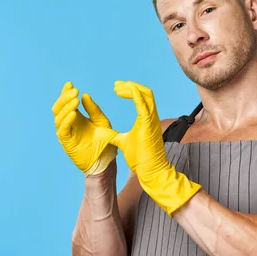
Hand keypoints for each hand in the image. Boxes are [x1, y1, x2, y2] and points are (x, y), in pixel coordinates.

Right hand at [52, 81, 116, 175]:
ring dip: (65, 107)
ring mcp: (66, 133)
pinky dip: (66, 120)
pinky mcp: (66, 142)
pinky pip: (62, 130)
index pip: (66, 102)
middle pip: (58, 107)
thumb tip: (84, 95)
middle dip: (64, 98)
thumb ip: (93, 109)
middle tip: (74, 91)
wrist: (106, 160)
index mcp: (75, 117)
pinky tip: (73, 114)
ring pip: (58, 117)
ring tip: (75, 100)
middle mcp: (68, 124)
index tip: (70, 83)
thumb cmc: (105, 142)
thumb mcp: (101, 121)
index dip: (66, 92)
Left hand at [109, 81, 200, 216]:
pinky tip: (127, 90)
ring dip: (131, 88)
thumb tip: (105, 133)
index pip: (141, 97)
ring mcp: (151, 119)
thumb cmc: (141, 158)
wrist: (150, 170)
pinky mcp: (148, 125)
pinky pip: (144, 105)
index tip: (116, 89)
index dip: (129, 90)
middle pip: (144, 91)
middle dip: (129, 86)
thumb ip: (115, 136)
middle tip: (115, 85)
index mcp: (146, 118)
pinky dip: (136, 95)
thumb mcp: (123, 142)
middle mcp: (151, 116)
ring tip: (117, 88)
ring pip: (146, 94)